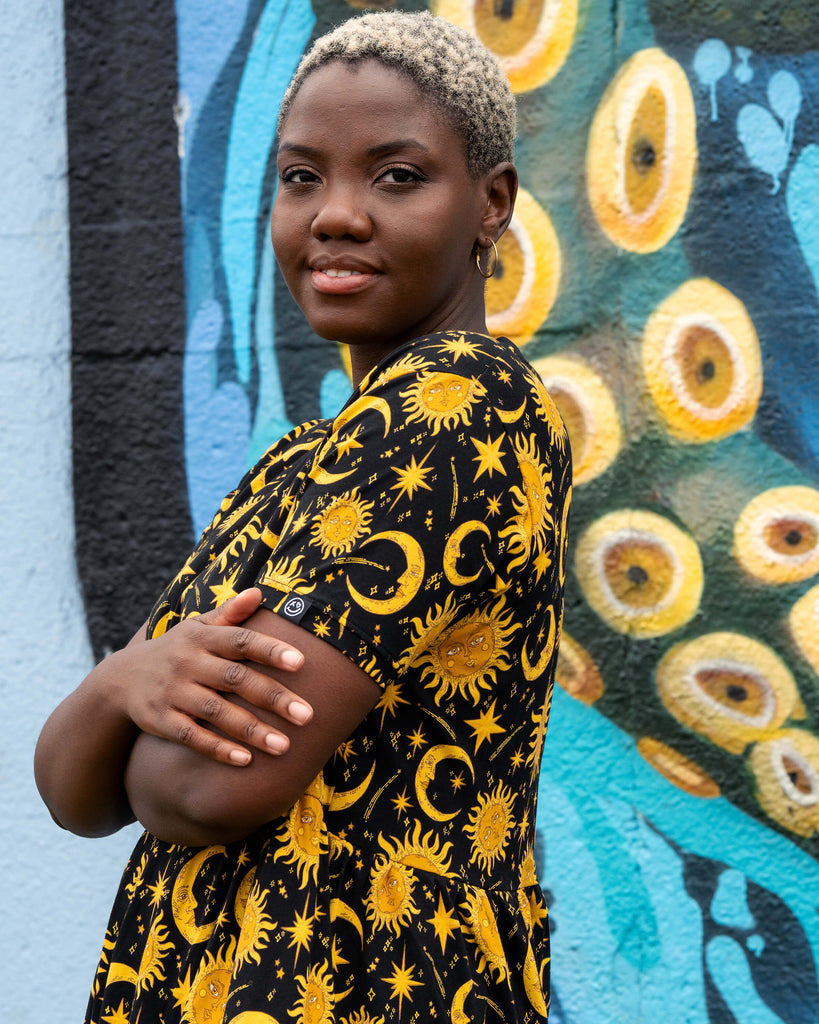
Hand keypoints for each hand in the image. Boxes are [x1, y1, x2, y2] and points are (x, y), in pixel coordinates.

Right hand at [118, 588, 311, 764]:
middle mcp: (188, 663)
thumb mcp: (197, 626)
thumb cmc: (176, 650)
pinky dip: (218, 748)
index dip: (270, 650)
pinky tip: (245, 760)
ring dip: (252, 730)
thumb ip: (230, 613)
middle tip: (307, 715)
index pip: (241, 641)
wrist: (122, 679)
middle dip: (273, 697)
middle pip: (236, 679)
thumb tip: (259, 591)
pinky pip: (192, 737)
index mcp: (202, 637)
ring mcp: (174, 692)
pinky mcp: (161, 720)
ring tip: (285, 746)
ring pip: (217, 712)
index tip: (302, 662)